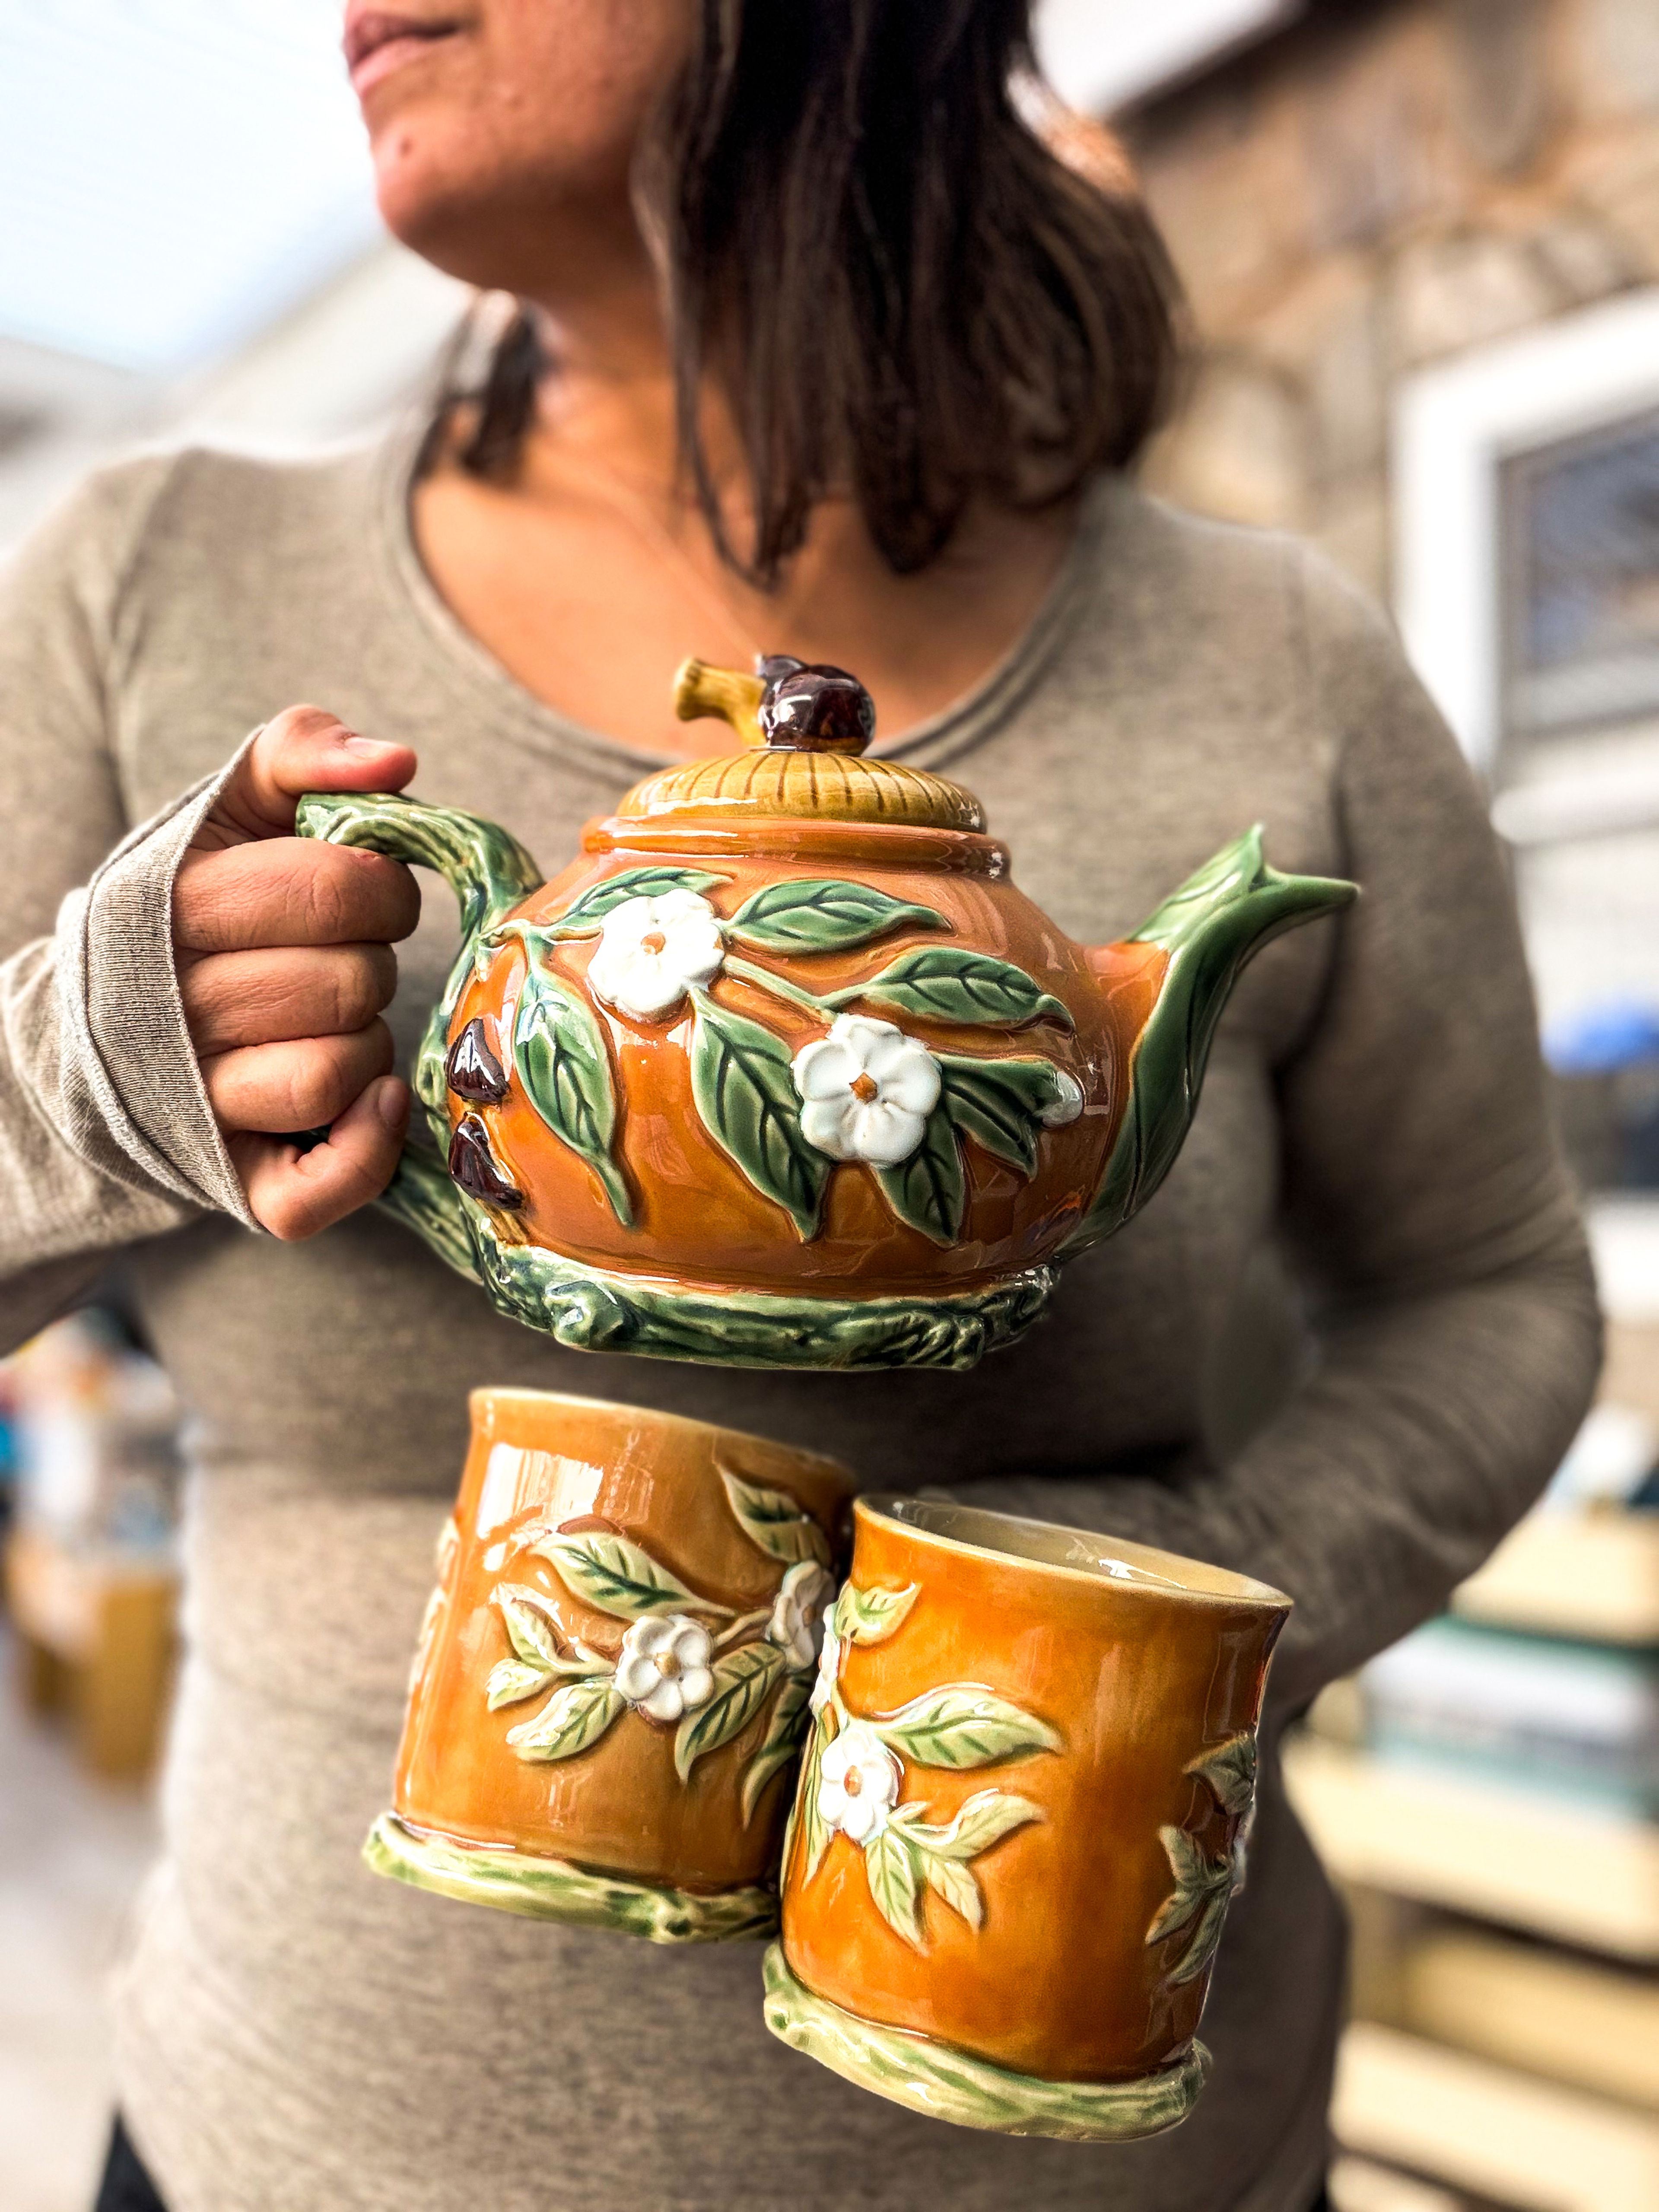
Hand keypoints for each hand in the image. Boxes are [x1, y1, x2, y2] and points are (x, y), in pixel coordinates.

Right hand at [174, 707, 420, 1238]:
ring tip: (336, 1019)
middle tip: (347, 957)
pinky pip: (314, 1191)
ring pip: (333, 1073)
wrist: (116, 1017)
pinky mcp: (236, 1182)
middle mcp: (174, 1012)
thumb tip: (397, 762)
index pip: (338, 888)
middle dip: (373, 962)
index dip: (382, 886)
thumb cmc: (204, 901)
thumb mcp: (235, 807)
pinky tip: (379, 1102)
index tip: (366, 890)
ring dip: (366, 1043)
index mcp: (175, 908)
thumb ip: (303, 755)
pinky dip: (364, 1149)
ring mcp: (199, 1105)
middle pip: (347, 982)